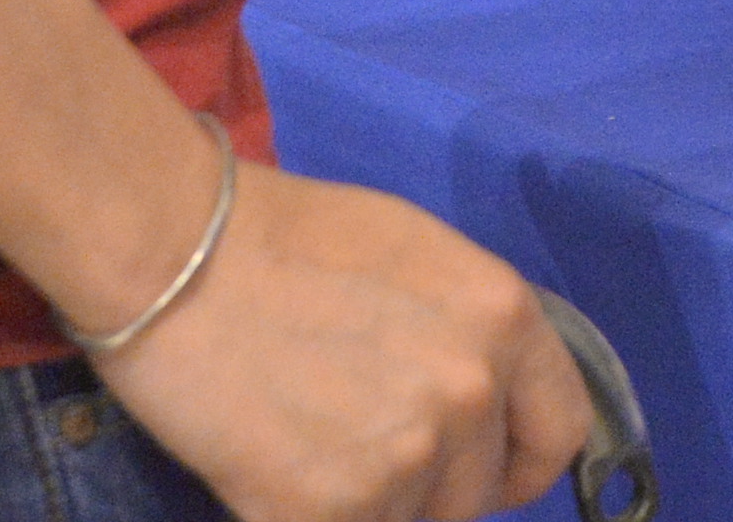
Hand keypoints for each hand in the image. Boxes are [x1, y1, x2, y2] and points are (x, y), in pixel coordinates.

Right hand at [97, 160, 588, 521]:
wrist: (173, 252)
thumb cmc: (287, 238)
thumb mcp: (417, 257)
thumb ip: (466, 335)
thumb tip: (483, 408)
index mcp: (504, 318)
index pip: (559, 434)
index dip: (518, 460)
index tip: (483, 469)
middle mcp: (469, 392)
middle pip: (476, 492)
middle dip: (428, 482)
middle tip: (356, 435)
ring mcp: (403, 458)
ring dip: (369, 503)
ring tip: (308, 440)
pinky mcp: (328, 510)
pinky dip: (308, 515)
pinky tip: (272, 468)